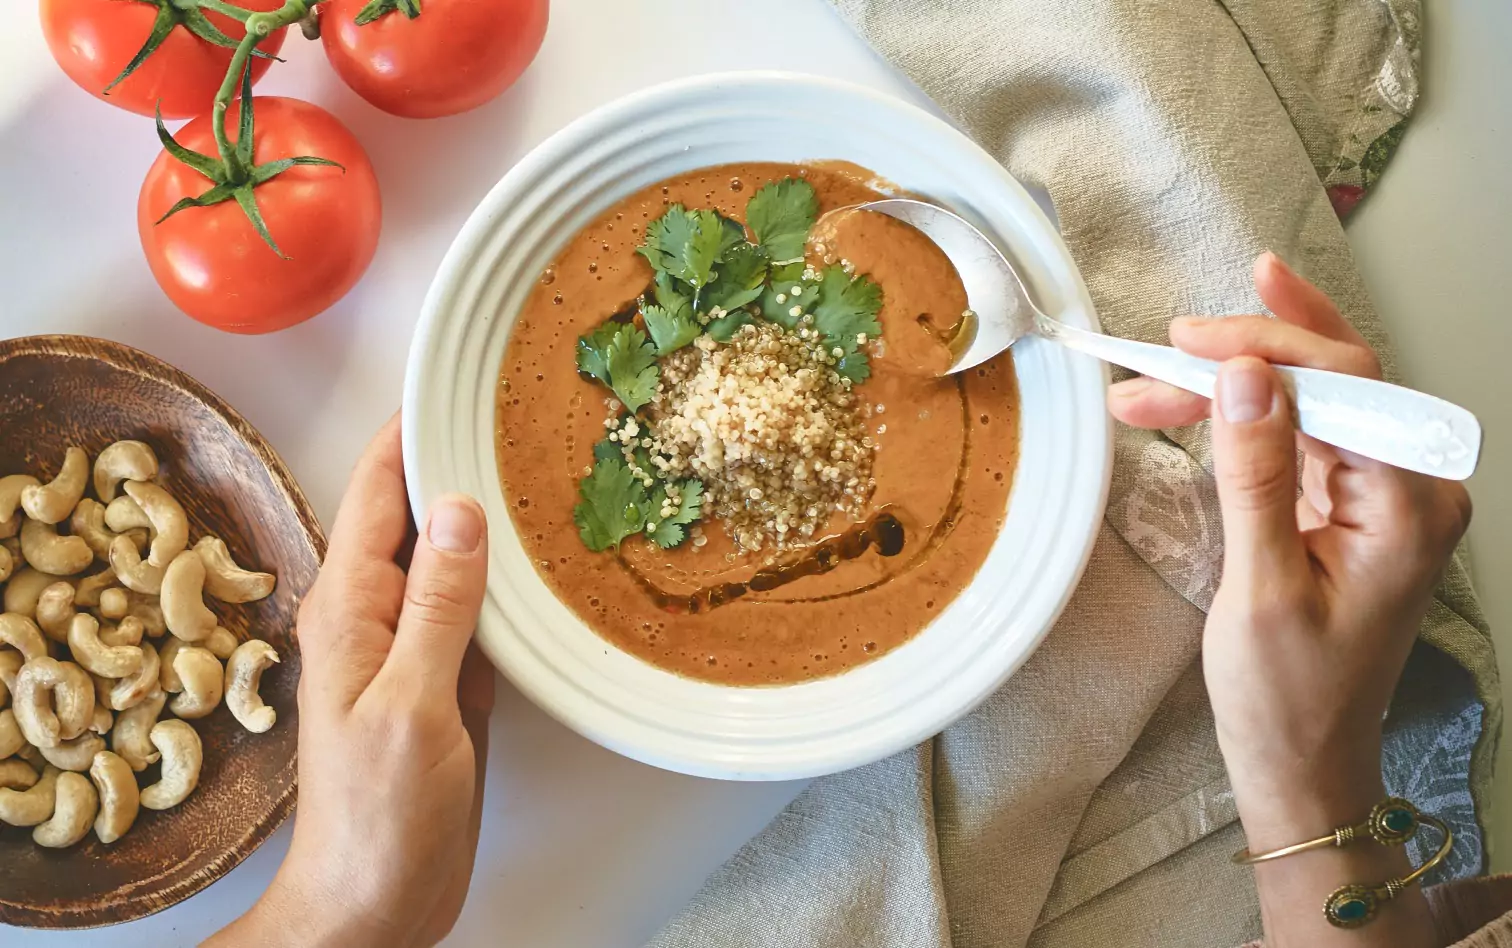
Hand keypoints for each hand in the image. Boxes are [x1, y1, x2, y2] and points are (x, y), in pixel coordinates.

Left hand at [209, 417, 495, 947]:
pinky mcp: (442, 678)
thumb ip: (438, 607)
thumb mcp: (414, 705)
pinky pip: (472, 606)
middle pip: (412, 513)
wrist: (375, 900)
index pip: (374, 491)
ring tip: (534, 466)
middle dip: (454, 459)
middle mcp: (375, 615)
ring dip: (482, 514)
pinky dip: (501, 576)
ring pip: (447, 556)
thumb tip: (460, 511)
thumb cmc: (377, 819)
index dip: (408, 431)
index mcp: (350, 608)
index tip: (451, 380)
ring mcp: (410, 645)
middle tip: (515, 412)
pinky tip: (535, 558)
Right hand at [1110, 253, 1469, 945]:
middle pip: (1336, 380)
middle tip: (1166, 344)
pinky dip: (1235, 422)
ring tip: (1143, 388)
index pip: (1351, 387)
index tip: (1189, 341)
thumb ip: (1256, 473)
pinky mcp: (1343, 507)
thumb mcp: (1260, 587)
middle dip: (1247, 354)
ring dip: (1228, 387)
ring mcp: (1376, 495)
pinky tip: (1180, 408)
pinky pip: (1294, 438)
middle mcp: (1408, 488)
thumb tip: (1245, 375)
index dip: (1271, 347)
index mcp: (1409, 506)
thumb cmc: (1286, 697)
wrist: (1301, 765)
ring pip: (1306, 403)